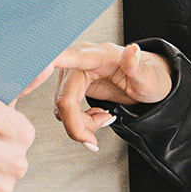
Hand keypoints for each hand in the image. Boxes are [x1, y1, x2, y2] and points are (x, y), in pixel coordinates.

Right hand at [42, 42, 174, 149]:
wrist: (149, 84)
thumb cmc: (151, 78)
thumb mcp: (150, 78)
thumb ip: (138, 65)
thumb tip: (133, 50)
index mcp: (101, 55)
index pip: (73, 58)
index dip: (53, 62)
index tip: (39, 64)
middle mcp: (83, 60)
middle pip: (65, 97)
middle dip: (77, 123)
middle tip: (92, 141)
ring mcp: (76, 72)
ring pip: (62, 105)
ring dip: (79, 123)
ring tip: (104, 120)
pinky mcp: (73, 84)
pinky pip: (65, 107)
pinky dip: (78, 120)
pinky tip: (96, 117)